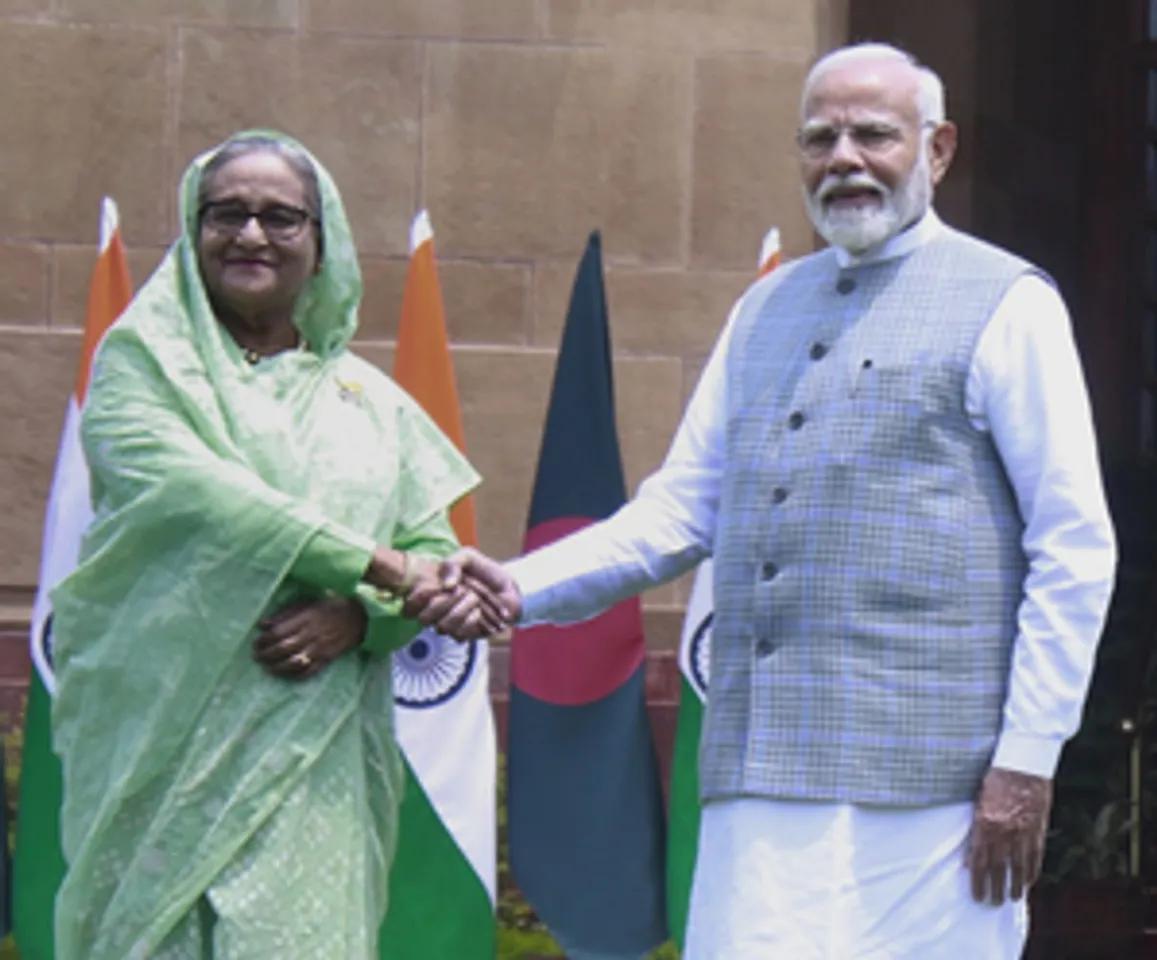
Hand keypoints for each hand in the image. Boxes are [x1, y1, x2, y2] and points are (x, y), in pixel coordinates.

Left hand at [253, 596, 366, 680]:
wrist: (361, 615)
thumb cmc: (332, 605)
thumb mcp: (308, 603)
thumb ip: (286, 614)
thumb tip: (263, 624)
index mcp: (305, 618)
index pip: (278, 632)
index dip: (264, 639)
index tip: (256, 642)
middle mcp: (311, 634)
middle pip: (283, 648)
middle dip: (266, 654)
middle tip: (257, 657)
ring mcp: (320, 648)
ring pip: (294, 662)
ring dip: (278, 667)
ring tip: (268, 668)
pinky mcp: (328, 658)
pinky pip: (310, 671)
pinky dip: (296, 676)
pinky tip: (287, 675)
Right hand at [402, 547, 521, 640]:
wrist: (510, 588)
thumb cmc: (485, 571)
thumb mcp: (468, 557)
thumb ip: (453, 564)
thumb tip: (446, 585)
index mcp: (432, 591)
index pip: (411, 603)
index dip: (417, 598)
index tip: (434, 586)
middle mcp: (438, 610)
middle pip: (424, 618)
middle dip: (443, 603)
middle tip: (461, 590)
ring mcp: (451, 623)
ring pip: (442, 627)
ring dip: (460, 611)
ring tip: (475, 598)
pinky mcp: (466, 634)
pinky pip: (460, 634)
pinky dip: (472, 620)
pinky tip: (480, 611)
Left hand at [967, 767, 1052, 904]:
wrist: (1023, 764)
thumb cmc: (995, 779)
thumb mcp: (978, 802)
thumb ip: (975, 829)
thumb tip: (970, 856)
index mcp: (985, 824)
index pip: (979, 861)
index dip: (978, 882)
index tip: (976, 895)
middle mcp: (1004, 832)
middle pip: (999, 869)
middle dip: (995, 889)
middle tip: (992, 903)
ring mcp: (1023, 833)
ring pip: (1019, 868)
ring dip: (1015, 886)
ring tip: (1011, 898)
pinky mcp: (1038, 830)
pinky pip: (1035, 858)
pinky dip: (1032, 872)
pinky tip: (1029, 882)